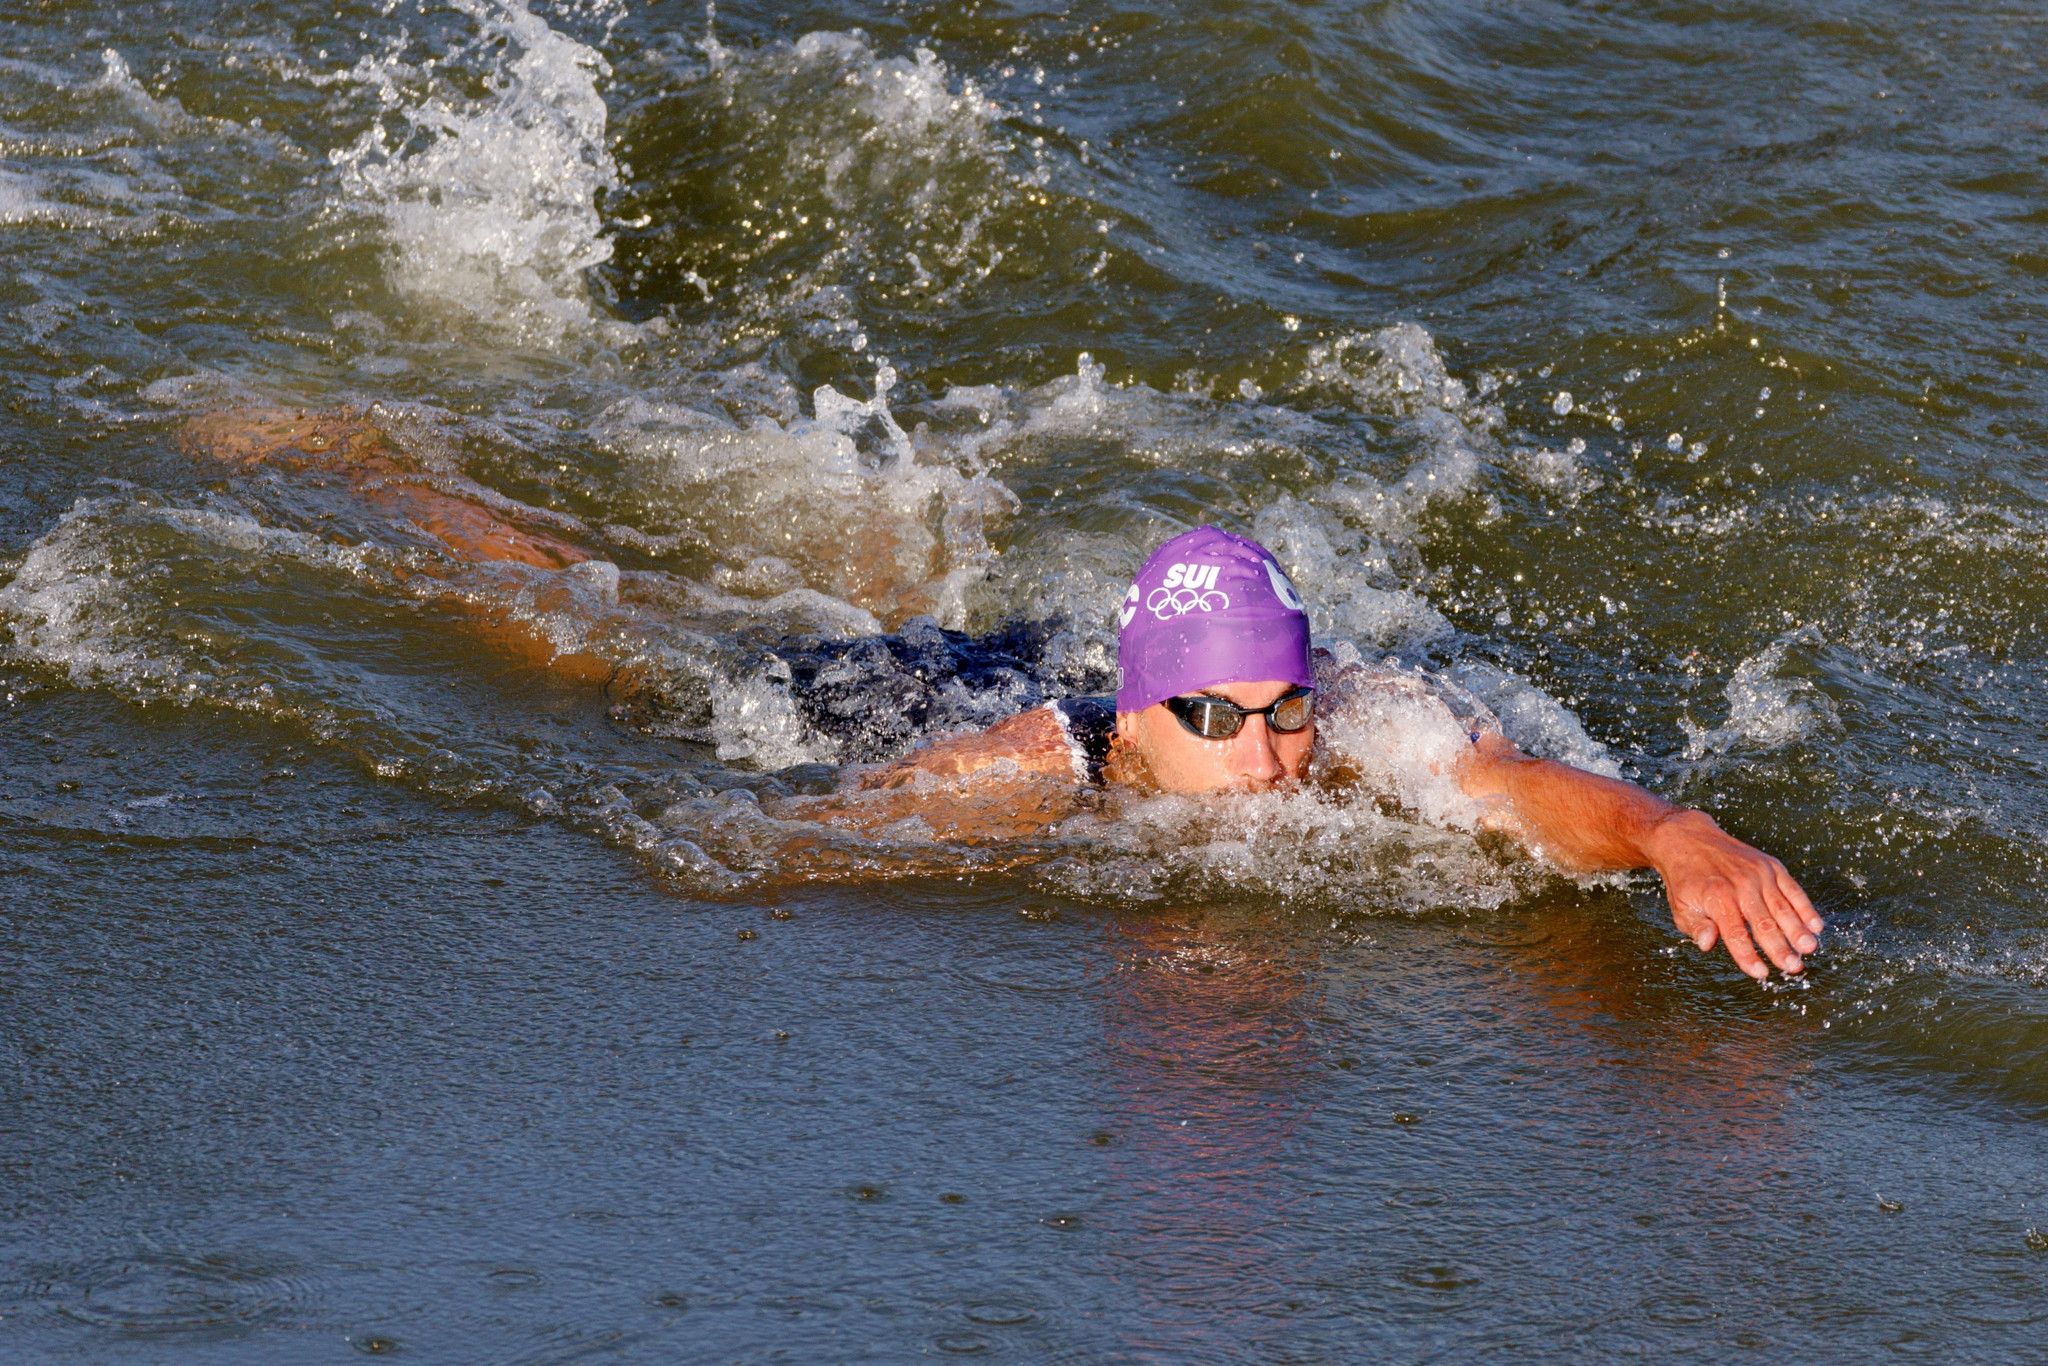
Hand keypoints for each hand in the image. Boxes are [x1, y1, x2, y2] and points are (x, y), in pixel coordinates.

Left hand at [1644, 809, 1822, 978]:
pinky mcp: (1771, 866)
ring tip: (1808, 949)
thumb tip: (1708, 944)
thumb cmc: (1686, 878)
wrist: (1690, 839)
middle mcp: (1741, 885)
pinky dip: (1806, 908)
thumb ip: (1696, 926)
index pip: (1735, 933)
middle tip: (1794, 968)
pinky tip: (1816, 926)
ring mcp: (1759, 874)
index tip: (1760, 973)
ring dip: (1798, 930)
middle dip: (1780, 948)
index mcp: (1717, 897)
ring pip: (1783, 907)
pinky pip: (1793, 889)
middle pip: (1764, 923)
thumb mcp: (1680, 905)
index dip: (1748, 956)